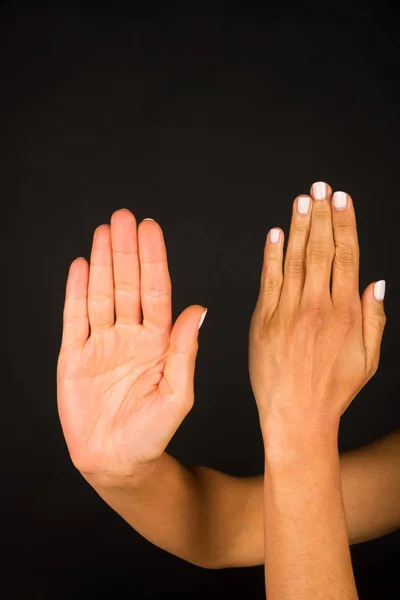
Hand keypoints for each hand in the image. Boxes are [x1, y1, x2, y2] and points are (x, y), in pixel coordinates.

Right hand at [57, 210, 206, 480]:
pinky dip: (76, 292)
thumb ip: (185, 350)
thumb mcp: (178, 393)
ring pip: (101, 294)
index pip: (156, 291)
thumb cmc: (153, 432)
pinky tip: (81, 266)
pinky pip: (74, 318)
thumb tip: (199, 308)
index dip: (153, 259)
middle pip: (127, 285)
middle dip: (126, 251)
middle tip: (123, 217)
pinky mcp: (74, 356)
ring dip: (102, 262)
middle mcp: (130, 336)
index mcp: (158, 342)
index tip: (150, 229)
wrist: (118, 461)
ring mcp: (101, 344)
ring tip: (103, 231)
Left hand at [249, 182, 385, 447]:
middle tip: (321, 187)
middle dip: (321, 215)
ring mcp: (286, 313)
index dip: (344, 224)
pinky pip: (268, 281)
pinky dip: (271, 256)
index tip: (342, 200)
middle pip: (320, 250)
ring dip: (298, 227)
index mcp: (344, 313)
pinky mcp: (262, 321)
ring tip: (302, 200)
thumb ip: (373, 318)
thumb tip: (375, 282)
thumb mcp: (368, 360)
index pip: (345, 257)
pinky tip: (274, 234)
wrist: (296, 415)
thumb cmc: (334, 390)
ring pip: (293, 259)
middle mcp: (316, 307)